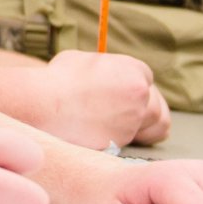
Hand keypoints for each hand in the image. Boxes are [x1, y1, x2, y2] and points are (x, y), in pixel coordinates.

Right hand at [39, 52, 170, 149]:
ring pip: (155, 127)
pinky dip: (127, 141)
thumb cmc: (58, 79)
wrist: (44, 104)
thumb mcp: (85, 61)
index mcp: (133, 70)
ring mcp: (133, 119)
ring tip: (127, 129)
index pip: (147, 81)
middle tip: (132, 116)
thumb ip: (104, 69)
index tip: (127, 96)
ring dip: (144, 130)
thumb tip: (104, 76)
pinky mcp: (123, 141)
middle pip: (158, 107)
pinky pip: (134, 142)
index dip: (137, 89)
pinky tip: (110, 136)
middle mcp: (140, 94)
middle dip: (147, 112)